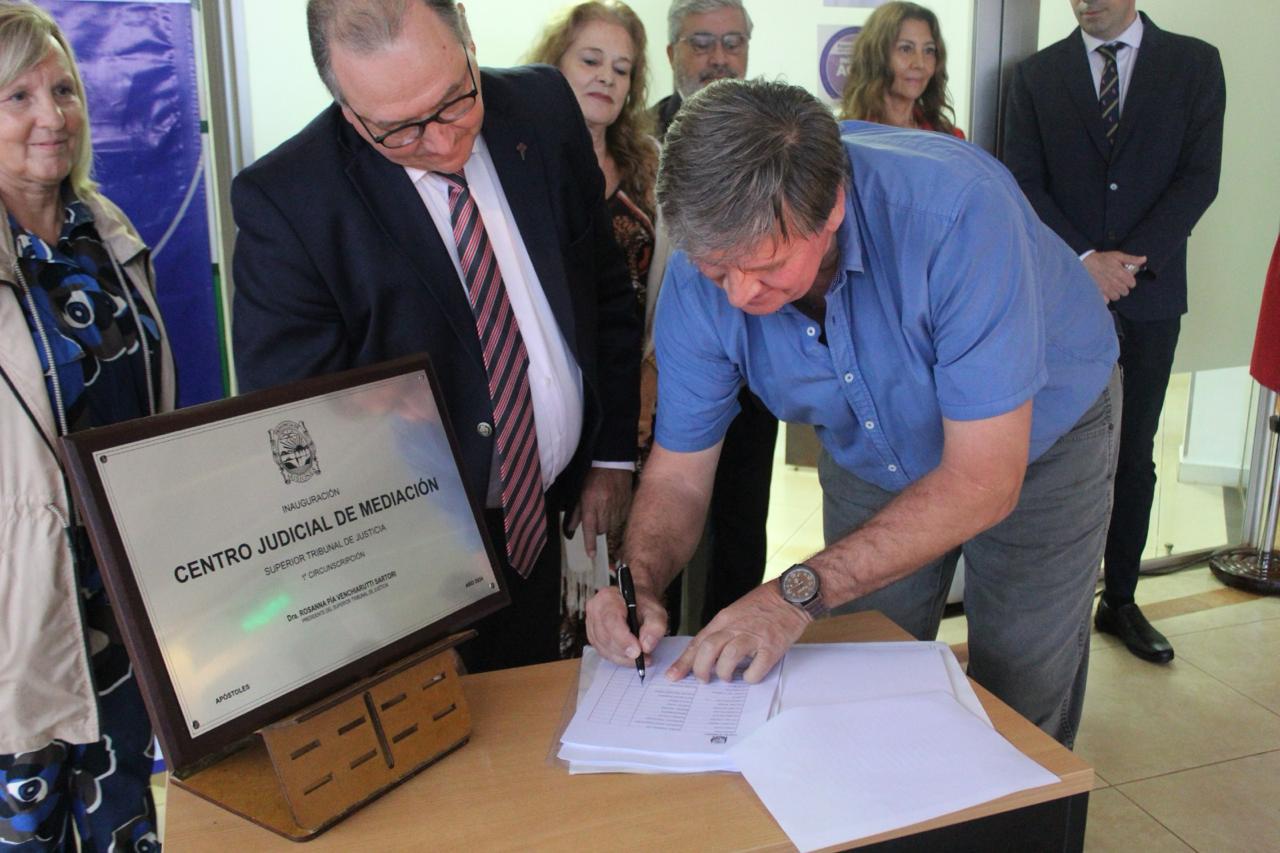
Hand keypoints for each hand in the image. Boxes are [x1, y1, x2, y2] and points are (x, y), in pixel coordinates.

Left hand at [567, 467, 633, 558]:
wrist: (612, 463)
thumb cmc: (592, 477)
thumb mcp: (579, 494)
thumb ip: (575, 513)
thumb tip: (570, 530)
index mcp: (591, 504)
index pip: (590, 528)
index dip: (590, 543)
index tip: (591, 555)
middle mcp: (605, 508)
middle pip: (601, 530)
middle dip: (598, 527)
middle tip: (596, 514)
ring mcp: (617, 506)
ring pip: (612, 526)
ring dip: (608, 522)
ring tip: (605, 508)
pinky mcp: (627, 504)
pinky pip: (622, 519)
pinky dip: (617, 517)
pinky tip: (614, 507)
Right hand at [585, 579, 667, 664]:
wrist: (637, 604)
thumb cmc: (643, 605)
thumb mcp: (655, 611)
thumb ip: (655, 626)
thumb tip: (646, 645)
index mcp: (608, 597)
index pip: (611, 620)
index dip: (623, 639)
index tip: (638, 651)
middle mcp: (595, 610)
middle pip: (606, 637)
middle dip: (626, 652)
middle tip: (644, 657)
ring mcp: (592, 624)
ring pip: (604, 649)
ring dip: (624, 658)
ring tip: (642, 658)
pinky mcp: (593, 637)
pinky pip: (604, 653)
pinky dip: (619, 659)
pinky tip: (631, 657)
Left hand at [668, 582, 809, 683]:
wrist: (792, 595)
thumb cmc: (764, 604)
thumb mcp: (736, 612)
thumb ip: (722, 631)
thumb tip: (707, 654)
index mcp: (725, 619)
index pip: (698, 641)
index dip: (684, 661)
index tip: (673, 676)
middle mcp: (736, 627)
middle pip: (708, 649)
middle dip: (701, 669)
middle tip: (703, 680)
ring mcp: (754, 637)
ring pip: (728, 657)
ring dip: (724, 673)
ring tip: (726, 677)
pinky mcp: (772, 647)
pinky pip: (756, 669)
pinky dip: (749, 677)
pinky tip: (749, 675)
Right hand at [1082, 250, 1146, 302]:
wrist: (1086, 262)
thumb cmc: (1102, 259)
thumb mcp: (1118, 255)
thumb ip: (1132, 259)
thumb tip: (1143, 259)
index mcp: (1120, 273)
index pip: (1132, 283)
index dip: (1130, 281)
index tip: (1127, 279)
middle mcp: (1113, 282)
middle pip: (1125, 292)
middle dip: (1123, 288)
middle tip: (1119, 283)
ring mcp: (1105, 288)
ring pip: (1116, 297)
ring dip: (1116, 293)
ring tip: (1113, 288)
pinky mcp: (1098, 292)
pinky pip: (1106, 300)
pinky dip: (1106, 298)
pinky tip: (1105, 292)